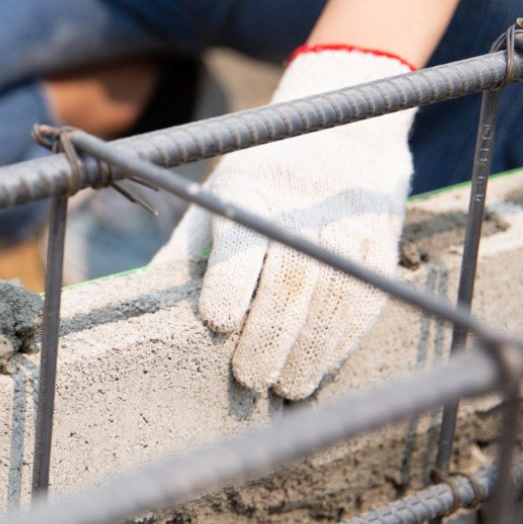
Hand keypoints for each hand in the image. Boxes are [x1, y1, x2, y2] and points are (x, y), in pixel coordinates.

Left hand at [154, 46, 416, 399]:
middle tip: (251, 379)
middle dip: (270, 336)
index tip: (218, 324)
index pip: (242, 242)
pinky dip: (344, 340)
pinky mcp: (381, 242)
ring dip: (311, 350)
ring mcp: (348, 224)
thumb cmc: (258, 183)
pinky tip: (322, 366)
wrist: (342, 136)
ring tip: (287, 387)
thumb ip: (185, 251)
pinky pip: (365, 298)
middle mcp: (302, 206)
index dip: (230, 285)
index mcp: (249, 191)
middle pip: (289, 280)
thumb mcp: (214, 199)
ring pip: (333, 296)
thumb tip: (141, 306)